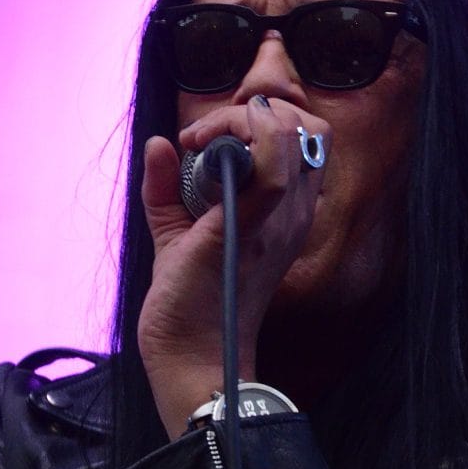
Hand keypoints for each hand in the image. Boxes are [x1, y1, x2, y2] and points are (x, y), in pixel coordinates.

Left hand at [137, 94, 329, 437]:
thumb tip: (159, 143)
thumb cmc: (188, 303)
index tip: (206, 140)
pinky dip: (234, 135)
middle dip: (254, 111)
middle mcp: (293, 213)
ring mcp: (277, 220)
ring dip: (238, 119)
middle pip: (308, 126)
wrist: (189, 358)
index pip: (306, 138)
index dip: (262, 119)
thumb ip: (168, 187)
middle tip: (206, 138)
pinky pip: (271, 163)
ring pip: (292, 131)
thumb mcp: (177, 232)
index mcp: (286, 213)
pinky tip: (197, 148)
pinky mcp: (250, 228)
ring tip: (200, 143)